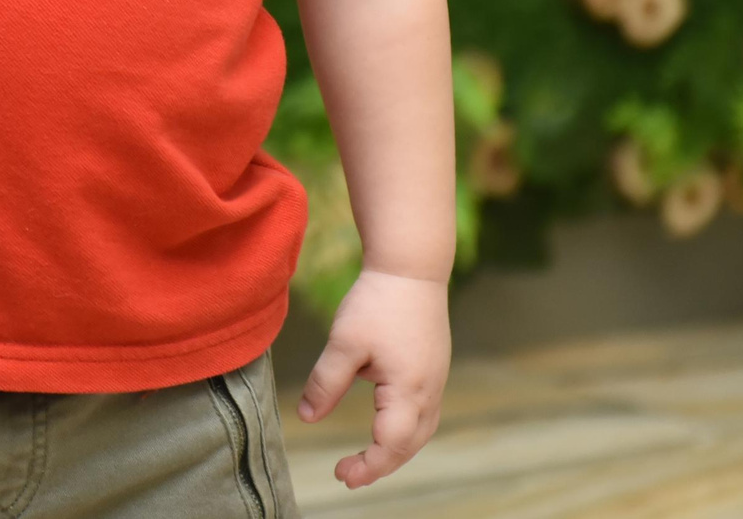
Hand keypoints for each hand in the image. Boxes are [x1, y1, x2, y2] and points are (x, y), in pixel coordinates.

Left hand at [297, 269, 448, 488]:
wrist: (411, 267)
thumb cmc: (379, 302)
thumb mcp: (344, 343)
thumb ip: (326, 383)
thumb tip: (307, 417)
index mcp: (409, 391)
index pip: (392, 445)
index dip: (368, 466)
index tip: (341, 474)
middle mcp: (429, 392)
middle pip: (409, 445)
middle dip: (380, 465)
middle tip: (347, 472)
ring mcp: (435, 380)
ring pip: (419, 431)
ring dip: (394, 449)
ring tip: (365, 458)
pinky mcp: (433, 368)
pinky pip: (423, 413)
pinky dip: (404, 430)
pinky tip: (385, 425)